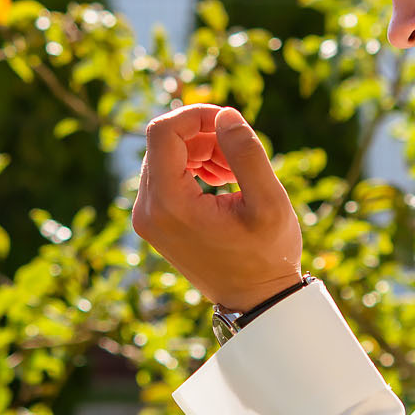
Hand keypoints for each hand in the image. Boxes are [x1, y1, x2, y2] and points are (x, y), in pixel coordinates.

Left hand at [132, 104, 303, 309]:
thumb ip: (246, 154)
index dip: (196, 114)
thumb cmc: (267, 255)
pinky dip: (194, 167)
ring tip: (235, 172)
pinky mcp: (155, 220)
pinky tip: (224, 180)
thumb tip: (225, 115)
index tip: (230, 122)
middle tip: (239, 157)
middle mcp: (147, 210)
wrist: (254, 300)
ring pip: (165, 155)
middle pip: (164, 142)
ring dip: (202, 151)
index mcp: (168, 204)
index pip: (162, 132)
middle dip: (205, 136)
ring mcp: (147, 217)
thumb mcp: (268, 202)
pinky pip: (166, 174)